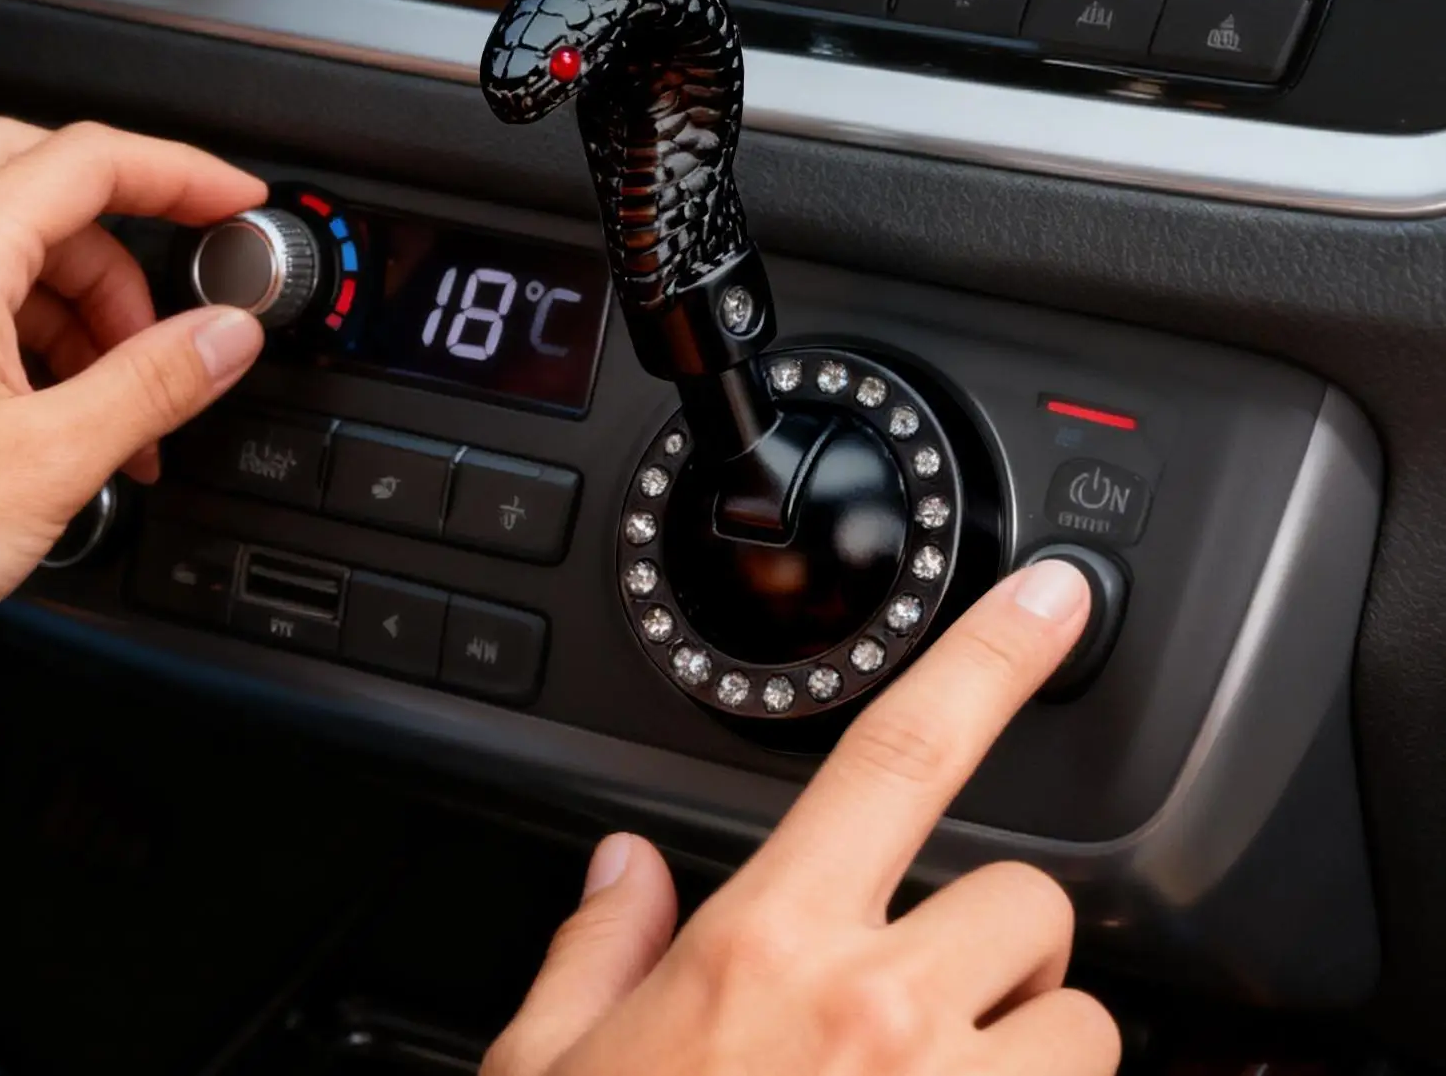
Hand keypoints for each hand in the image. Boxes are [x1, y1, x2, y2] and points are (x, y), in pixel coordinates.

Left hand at [0, 117, 267, 692]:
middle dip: (127, 237)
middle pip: (42, 178)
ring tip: (121, 394)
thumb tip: (229, 332)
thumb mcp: (52, 461)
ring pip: (5, 237)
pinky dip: (30, 326)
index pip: (89, 160)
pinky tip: (62, 405)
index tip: (234, 203)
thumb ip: (158, 380)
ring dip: (81, 298)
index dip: (182, 172)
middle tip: (176, 297)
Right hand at [487, 560, 1116, 1075]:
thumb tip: (619, 869)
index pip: (900, 754)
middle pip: (1024, 904)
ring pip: (1081, 1022)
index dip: (989, 657)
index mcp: (766, 950)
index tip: (1053, 602)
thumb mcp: (549, 1072)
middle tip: (915, 1006)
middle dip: (988, 942)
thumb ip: (594, 950)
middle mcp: (879, 1017)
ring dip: (1028, 1043)